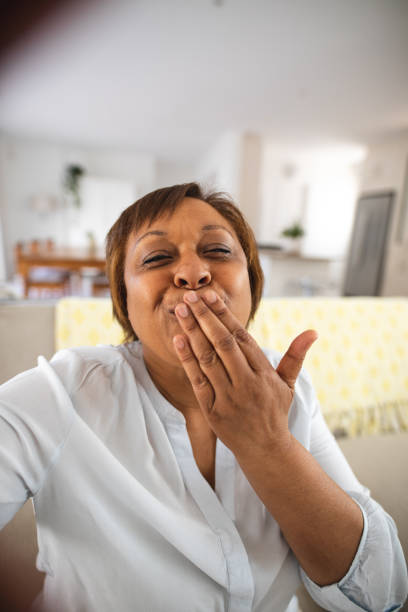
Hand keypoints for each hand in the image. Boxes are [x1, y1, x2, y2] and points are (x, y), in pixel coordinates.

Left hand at [173, 289, 317, 458]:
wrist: (264, 450)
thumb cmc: (274, 411)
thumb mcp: (288, 384)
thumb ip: (295, 355)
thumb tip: (313, 331)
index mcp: (264, 372)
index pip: (241, 336)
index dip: (224, 314)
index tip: (210, 296)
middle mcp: (247, 382)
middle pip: (222, 343)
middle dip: (205, 317)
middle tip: (191, 295)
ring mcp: (228, 397)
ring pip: (207, 358)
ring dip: (192, 331)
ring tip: (181, 309)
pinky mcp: (212, 409)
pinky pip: (197, 379)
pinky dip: (187, 358)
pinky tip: (178, 339)